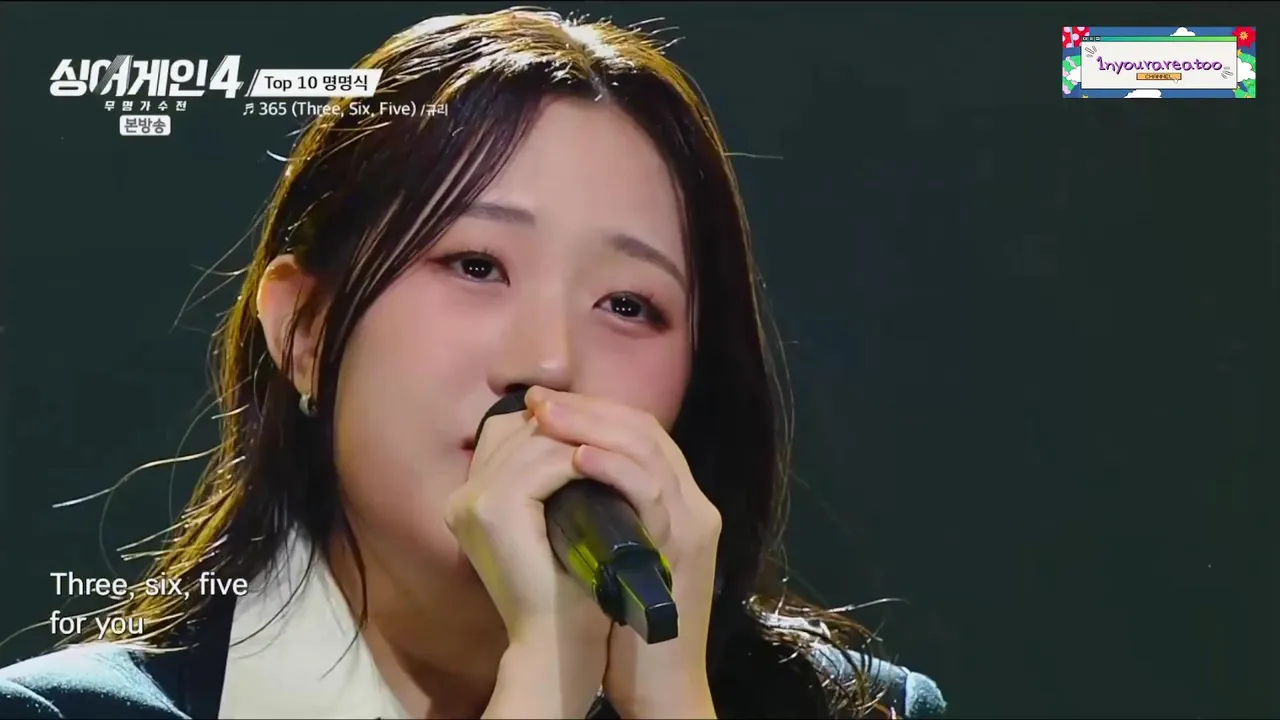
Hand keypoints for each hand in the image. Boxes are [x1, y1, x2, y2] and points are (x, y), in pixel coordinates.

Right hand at [445, 400, 609, 718]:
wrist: (557, 641)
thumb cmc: (564, 585)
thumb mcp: (554, 520)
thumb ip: (550, 479)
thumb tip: (581, 430)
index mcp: (468, 497)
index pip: (506, 431)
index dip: (552, 419)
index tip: (596, 421)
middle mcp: (462, 494)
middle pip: (519, 428)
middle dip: (570, 420)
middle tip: (616, 421)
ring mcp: (474, 500)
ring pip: (537, 441)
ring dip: (583, 437)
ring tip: (619, 441)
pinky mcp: (495, 508)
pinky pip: (548, 464)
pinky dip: (585, 460)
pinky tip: (611, 465)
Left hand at [528, 388, 721, 718]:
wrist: (659, 684)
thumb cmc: (625, 627)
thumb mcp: (611, 557)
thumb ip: (595, 516)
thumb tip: (545, 483)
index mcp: (677, 503)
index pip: (640, 433)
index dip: (593, 411)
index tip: (544, 404)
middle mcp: (692, 505)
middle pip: (646, 430)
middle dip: (588, 408)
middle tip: (539, 399)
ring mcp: (692, 524)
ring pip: (650, 449)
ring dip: (594, 426)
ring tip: (549, 415)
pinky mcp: (683, 547)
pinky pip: (651, 492)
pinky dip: (614, 467)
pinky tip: (577, 457)